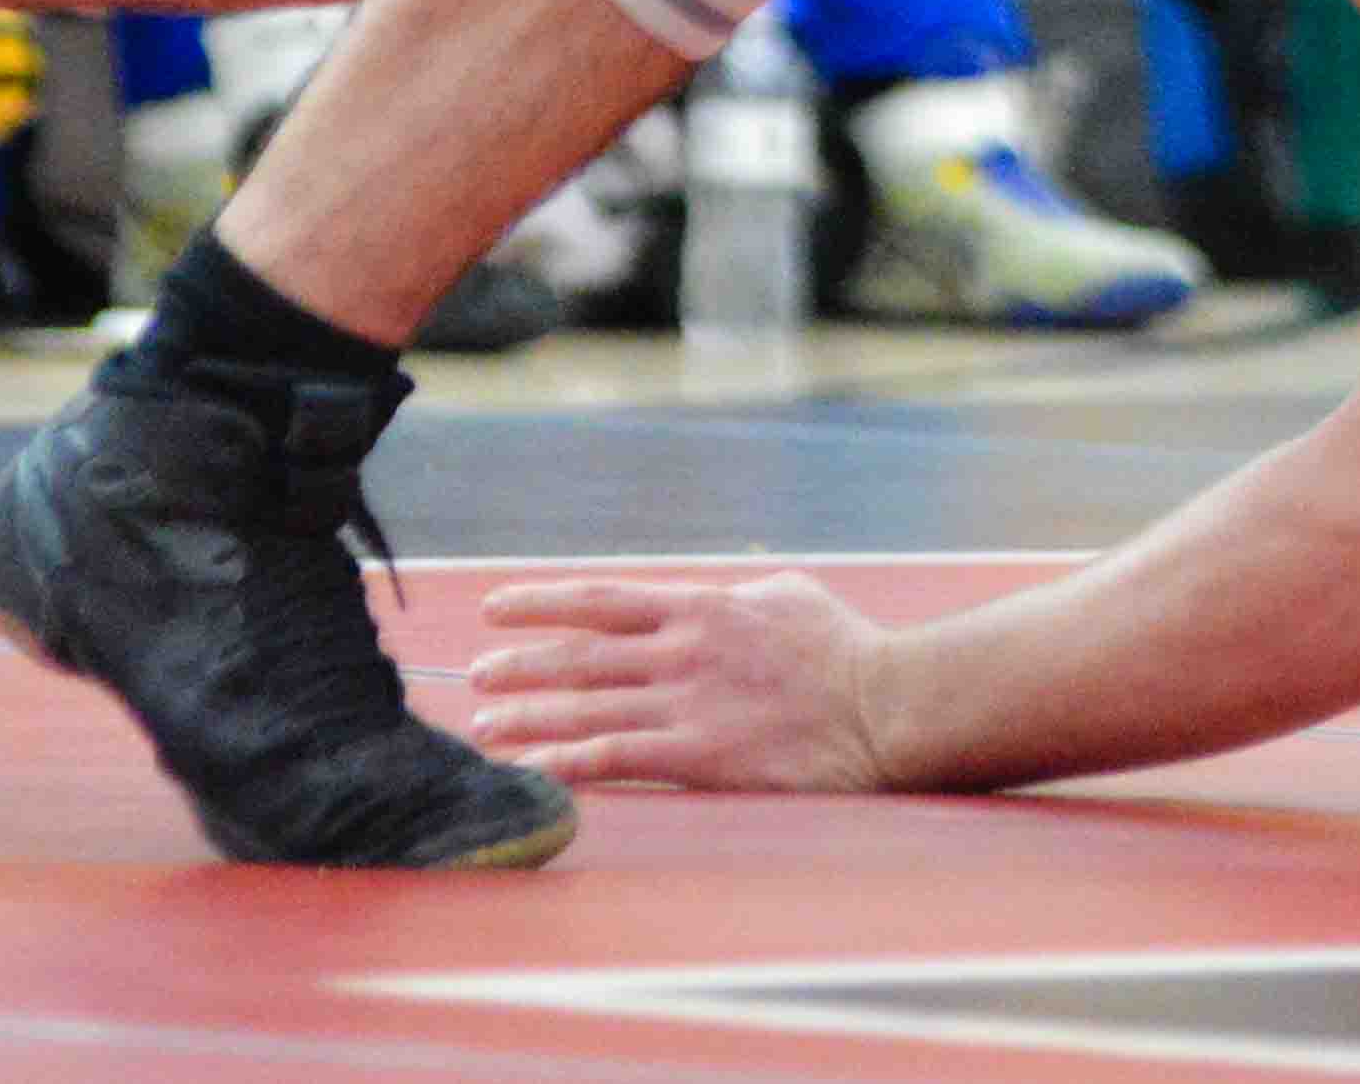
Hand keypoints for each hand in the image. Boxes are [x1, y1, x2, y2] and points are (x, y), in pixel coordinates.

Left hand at [463, 570, 899, 789]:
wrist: (883, 706)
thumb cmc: (845, 650)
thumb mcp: (787, 595)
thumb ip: (735, 596)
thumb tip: (711, 594)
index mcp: (700, 607)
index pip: (600, 598)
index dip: (540, 602)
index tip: (493, 606)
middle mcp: (682, 651)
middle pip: (578, 655)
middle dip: (519, 664)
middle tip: (477, 673)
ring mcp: (687, 704)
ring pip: (586, 706)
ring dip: (527, 715)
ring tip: (483, 725)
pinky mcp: (699, 755)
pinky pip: (616, 756)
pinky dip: (566, 759)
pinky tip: (531, 766)